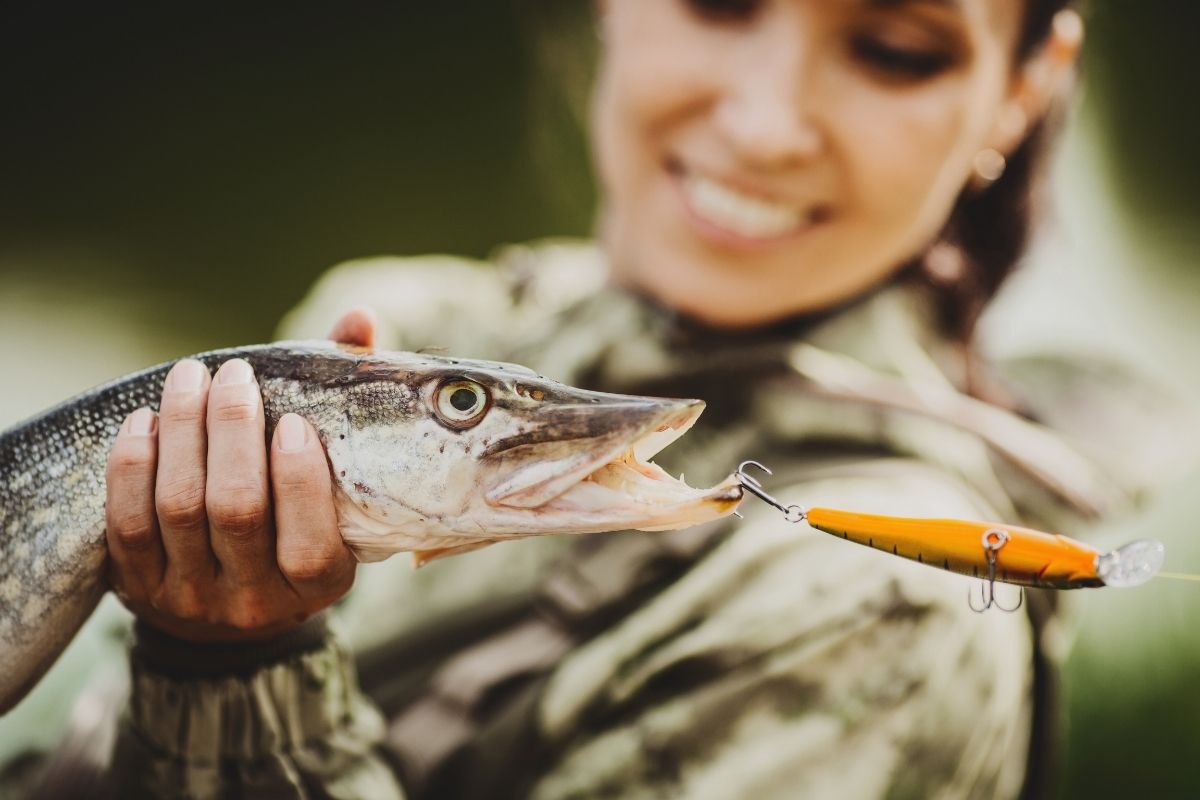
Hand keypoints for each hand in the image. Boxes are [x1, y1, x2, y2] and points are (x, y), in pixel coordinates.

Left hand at [104, 308, 375, 641]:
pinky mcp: (139, 587)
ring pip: (179, 509)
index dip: (299, 482)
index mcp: (318, 586)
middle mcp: (255, 602)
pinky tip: (145, 420)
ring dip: (183, 432)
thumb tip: (360, 318)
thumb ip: (349, 404)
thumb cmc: (299, 527)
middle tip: (234, 375)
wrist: (234, 618)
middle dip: (231, 433)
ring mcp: (192, 598)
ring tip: (190, 378)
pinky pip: (128, 524)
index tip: (291, 421)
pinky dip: (133, 465)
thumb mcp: (338, 489)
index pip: (310, 547)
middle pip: (237, 513)